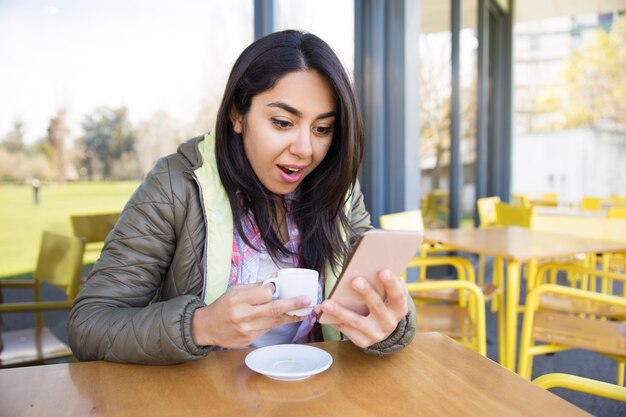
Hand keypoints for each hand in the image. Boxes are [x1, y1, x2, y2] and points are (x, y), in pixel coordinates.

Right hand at [191, 283, 310, 347]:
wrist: (207, 328)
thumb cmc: (223, 305)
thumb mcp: (235, 290)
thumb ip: (255, 286)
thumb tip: (276, 278)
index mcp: (237, 299)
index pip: (264, 294)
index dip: (274, 290)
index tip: (279, 287)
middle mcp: (242, 315)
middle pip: (273, 309)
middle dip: (293, 304)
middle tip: (308, 300)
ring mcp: (247, 329)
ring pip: (274, 321)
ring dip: (291, 315)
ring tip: (305, 309)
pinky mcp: (249, 339)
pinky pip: (269, 329)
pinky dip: (280, 322)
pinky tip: (289, 317)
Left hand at [315, 269, 407, 347]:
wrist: (382, 327)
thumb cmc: (383, 301)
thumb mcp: (388, 292)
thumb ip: (384, 281)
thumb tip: (370, 263)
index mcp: (399, 308)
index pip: (398, 295)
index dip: (391, 283)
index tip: (382, 270)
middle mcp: (390, 323)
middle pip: (377, 307)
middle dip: (366, 293)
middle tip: (355, 280)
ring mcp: (376, 334)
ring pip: (357, 322)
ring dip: (340, 312)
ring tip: (326, 303)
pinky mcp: (363, 341)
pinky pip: (346, 330)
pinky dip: (333, 320)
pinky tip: (321, 311)